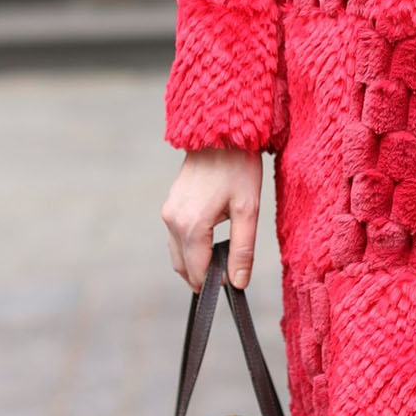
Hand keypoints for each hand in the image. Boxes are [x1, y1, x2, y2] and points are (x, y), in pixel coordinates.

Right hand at [161, 147, 263, 292]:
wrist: (220, 133)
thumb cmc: (238, 168)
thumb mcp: (248, 210)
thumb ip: (242, 250)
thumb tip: (238, 283)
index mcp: (191, 225)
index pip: (197, 272)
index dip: (215, 283)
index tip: (234, 282)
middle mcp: (172, 221)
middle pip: (183, 266)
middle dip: (203, 276)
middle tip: (230, 271)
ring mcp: (168, 211)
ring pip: (177, 252)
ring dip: (195, 261)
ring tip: (223, 254)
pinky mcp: (170, 204)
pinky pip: (175, 236)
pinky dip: (189, 246)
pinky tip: (211, 238)